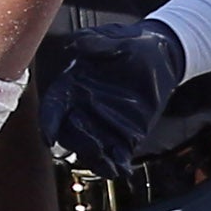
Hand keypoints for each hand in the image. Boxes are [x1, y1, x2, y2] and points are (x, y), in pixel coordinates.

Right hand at [38, 17, 187, 177]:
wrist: (161, 56)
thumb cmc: (133, 43)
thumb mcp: (116, 38)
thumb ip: (96, 42)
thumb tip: (76, 44)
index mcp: (73, 85)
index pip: (54, 106)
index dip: (49, 122)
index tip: (49, 138)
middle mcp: (83, 108)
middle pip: (71, 133)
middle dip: (79, 143)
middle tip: (93, 148)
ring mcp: (102, 124)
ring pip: (91, 148)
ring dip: (97, 160)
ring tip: (109, 168)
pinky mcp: (124, 135)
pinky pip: (116, 154)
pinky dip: (118, 165)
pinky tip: (123, 171)